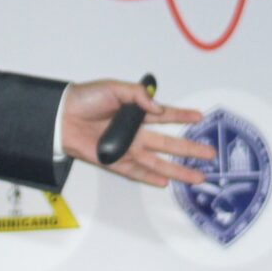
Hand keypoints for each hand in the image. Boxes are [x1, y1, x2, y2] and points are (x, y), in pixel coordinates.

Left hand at [59, 80, 211, 187]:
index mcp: (136, 112)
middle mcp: (135, 132)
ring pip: (158, 161)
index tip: (200, 117)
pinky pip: (136, 172)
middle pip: (169, 143)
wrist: (62, 115)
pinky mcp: (115, 161)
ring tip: (197, 176)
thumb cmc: (85, 98)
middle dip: (190, 149)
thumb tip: (158, 108)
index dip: (182, 116)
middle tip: (210, 154)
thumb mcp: (115, 88)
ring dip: (178, 169)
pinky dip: (151, 177)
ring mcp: (127, 148)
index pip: (165, 115)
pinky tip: (166, 182)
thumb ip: (138, 96)